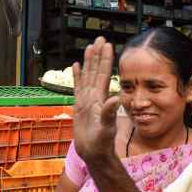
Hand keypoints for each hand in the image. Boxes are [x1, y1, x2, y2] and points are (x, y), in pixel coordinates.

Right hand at [72, 37, 119, 163]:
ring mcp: (87, 100)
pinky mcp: (79, 106)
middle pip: (95, 71)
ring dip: (88, 62)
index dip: (105, 59)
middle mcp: (94, 96)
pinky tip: (76, 67)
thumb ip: (109, 112)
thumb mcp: (106, 127)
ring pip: (87, 76)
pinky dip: (77, 77)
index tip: (107, 44)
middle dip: (98, 55)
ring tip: (89, 48)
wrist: (93, 152)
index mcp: (101, 98)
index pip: (103, 74)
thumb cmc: (101, 142)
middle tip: (100, 38)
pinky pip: (77, 87)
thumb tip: (115, 98)